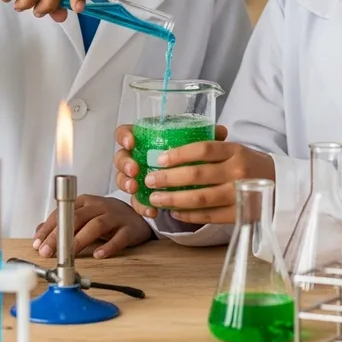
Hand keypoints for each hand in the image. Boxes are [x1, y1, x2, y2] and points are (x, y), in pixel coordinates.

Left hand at [32, 195, 152, 259]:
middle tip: (47, 251)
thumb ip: (61, 223)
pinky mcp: (129, 229)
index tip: (38, 243)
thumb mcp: (83, 216)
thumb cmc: (105, 217)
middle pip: (77, 218)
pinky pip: (119, 237)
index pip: (63, 212)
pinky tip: (99, 255)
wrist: (136, 216)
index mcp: (85, 202)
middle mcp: (99, 206)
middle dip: (60, 235)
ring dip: (80, 240)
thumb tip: (38, 232)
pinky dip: (109, 246)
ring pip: (96, 226)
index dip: (49, 228)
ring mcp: (115, 216)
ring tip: (69, 254)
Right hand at [114, 124, 229, 218]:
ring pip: (123, 179)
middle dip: (124, 163)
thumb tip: (220, 131)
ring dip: (127, 183)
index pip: (126, 132)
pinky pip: (136, 201)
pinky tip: (151, 211)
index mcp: (145, 139)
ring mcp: (137, 177)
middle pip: (121, 156)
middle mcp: (136, 156)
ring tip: (136, 187)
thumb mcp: (195, 143)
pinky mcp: (142, 196)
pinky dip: (142, 206)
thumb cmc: (187, 155)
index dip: (124, 136)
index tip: (132, 141)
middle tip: (134, 169)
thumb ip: (205, 136)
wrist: (189, 179)